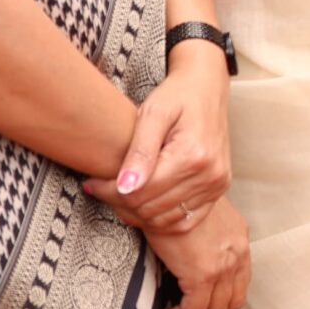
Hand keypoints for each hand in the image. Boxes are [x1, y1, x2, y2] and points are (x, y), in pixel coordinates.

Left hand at [84, 46, 230, 231]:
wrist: (207, 88)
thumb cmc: (176, 95)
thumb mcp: (153, 113)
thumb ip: (139, 150)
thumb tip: (124, 187)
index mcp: (193, 155)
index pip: (140, 192)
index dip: (109, 191)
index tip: (91, 181)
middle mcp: (209, 174)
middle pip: (150, 208)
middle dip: (119, 201)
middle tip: (102, 186)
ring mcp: (217, 184)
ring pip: (165, 219)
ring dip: (137, 212)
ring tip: (120, 192)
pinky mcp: (218, 189)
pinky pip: (185, 221)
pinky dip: (161, 218)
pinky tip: (144, 201)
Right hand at [146, 197, 251, 308]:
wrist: (165, 189)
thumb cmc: (173, 198)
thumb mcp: (198, 215)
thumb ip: (202, 235)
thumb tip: (187, 251)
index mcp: (238, 238)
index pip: (240, 281)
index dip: (219, 298)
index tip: (197, 303)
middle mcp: (238, 252)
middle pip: (232, 300)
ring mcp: (224, 264)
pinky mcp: (204, 274)